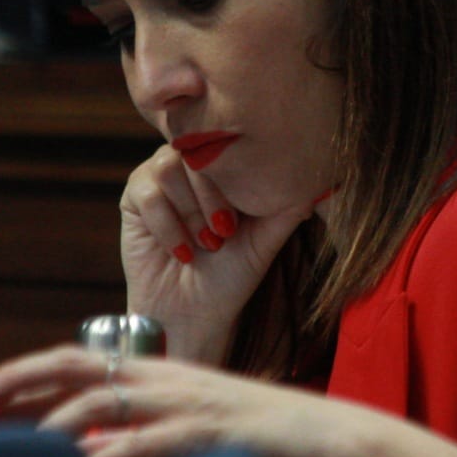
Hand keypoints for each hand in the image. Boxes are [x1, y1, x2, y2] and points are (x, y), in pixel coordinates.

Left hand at [0, 346, 456, 456]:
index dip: (25, 371)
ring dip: (61, 423)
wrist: (347, 449)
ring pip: (114, 401)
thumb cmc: (271, 446)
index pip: (81, 361)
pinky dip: (122, 455)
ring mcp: (199, 402)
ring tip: (26, 447)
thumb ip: (147, 442)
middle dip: (22, 381)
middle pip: (82, 367)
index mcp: (165, 376)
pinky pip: (163, 439)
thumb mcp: (198, 436)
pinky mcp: (227, 431)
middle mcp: (173, 379)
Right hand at [118, 145, 311, 362]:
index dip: (233, 178)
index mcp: (223, 168)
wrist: (194, 313)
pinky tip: (182, 252)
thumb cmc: (232, 275)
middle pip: (195, 152)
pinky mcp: (134, 198)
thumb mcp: (266, 239)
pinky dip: (169, 226)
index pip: (226, 144)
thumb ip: (288, 208)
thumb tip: (323, 182)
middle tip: (222, 235)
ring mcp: (159, 177)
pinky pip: (148, 194)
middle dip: (211, 198)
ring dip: (190, 212)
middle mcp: (190, 164)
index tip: (239, 221)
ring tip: (204, 243)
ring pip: (170, 168)